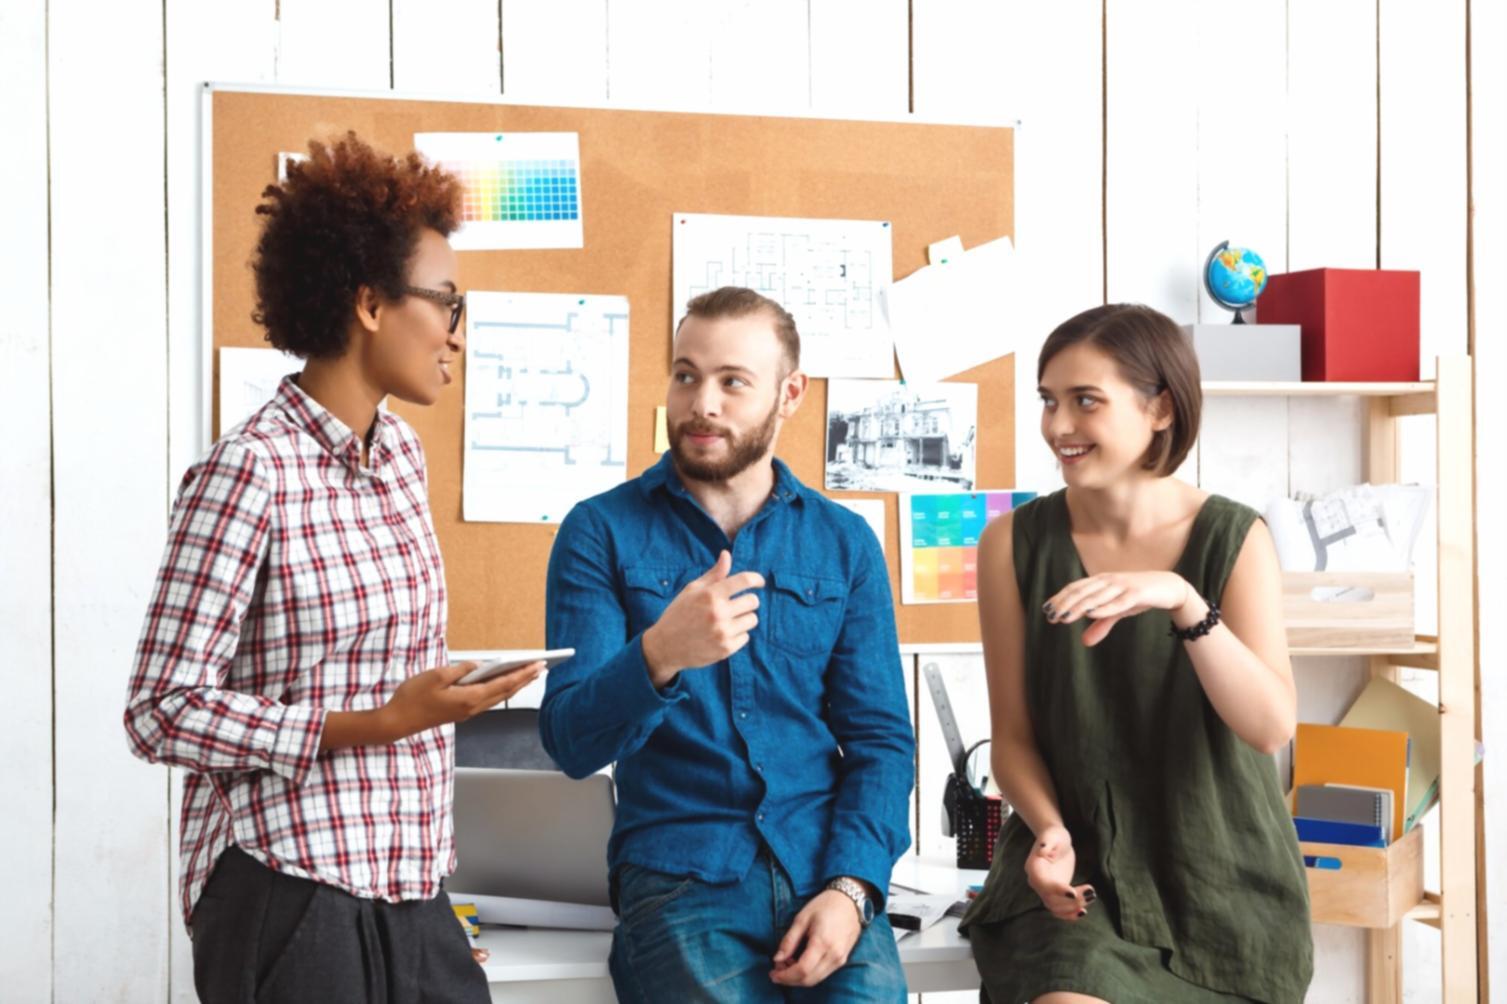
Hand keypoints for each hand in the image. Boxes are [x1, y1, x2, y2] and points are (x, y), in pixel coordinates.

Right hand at [379, 660, 543, 738]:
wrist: (398, 721)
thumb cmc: (413, 697)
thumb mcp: (436, 676)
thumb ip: (461, 669)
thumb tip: (478, 665)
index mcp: (469, 698)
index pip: (504, 684)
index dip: (523, 673)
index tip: (538, 664)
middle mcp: (472, 708)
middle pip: (506, 692)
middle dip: (525, 679)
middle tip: (542, 667)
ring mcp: (467, 712)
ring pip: (498, 697)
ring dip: (515, 685)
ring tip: (529, 674)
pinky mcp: (461, 712)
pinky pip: (488, 700)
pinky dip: (501, 690)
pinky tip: (504, 684)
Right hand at [641, 550, 763, 686]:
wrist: (665, 646)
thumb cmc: (679, 614)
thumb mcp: (692, 590)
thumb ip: (714, 574)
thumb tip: (726, 554)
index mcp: (710, 595)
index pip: (744, 580)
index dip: (756, 579)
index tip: (759, 582)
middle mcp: (718, 613)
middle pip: (753, 601)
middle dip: (747, 601)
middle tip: (736, 605)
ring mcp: (723, 632)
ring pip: (752, 620)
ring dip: (744, 618)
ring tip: (728, 620)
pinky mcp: (726, 649)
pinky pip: (746, 637)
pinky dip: (738, 635)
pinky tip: (722, 633)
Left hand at [769, 889, 862, 986]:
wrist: (850, 901)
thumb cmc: (824, 905)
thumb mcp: (802, 918)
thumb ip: (789, 941)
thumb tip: (777, 959)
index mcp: (822, 943)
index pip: (802, 970)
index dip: (785, 976)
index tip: (773, 974)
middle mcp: (834, 955)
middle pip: (808, 979)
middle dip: (789, 979)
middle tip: (777, 970)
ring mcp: (840, 959)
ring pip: (816, 979)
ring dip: (799, 978)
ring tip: (787, 965)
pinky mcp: (842, 960)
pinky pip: (823, 974)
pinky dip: (809, 974)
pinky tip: (800, 963)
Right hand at [1025, 824, 1095, 921]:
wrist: (1055, 840)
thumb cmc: (1055, 835)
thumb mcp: (1053, 834)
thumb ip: (1048, 842)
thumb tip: (1043, 850)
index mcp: (1034, 867)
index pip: (1043, 884)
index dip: (1057, 891)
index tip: (1073, 892)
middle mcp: (1036, 882)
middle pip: (1050, 900)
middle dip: (1071, 901)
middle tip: (1091, 892)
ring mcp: (1044, 889)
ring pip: (1055, 908)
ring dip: (1073, 908)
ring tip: (1091, 896)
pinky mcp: (1054, 894)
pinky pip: (1059, 910)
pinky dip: (1069, 914)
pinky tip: (1083, 911)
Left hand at [1043, 571, 1198, 646]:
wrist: (1168, 587)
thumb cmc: (1138, 596)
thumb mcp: (1118, 611)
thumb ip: (1101, 624)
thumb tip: (1084, 642)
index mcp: (1101, 580)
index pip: (1076, 588)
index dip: (1061, 598)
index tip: (1047, 611)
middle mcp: (1109, 580)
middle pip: (1081, 591)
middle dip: (1065, 604)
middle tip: (1051, 617)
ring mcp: (1122, 585)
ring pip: (1096, 596)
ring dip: (1079, 607)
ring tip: (1064, 617)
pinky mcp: (1136, 593)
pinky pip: (1118, 602)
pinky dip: (1103, 607)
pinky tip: (1090, 613)